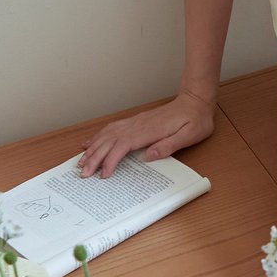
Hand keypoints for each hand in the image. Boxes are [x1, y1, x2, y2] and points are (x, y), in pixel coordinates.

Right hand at [75, 91, 215, 179]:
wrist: (195, 101)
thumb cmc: (195, 120)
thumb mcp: (189, 135)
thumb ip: (169, 145)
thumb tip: (148, 156)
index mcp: (150, 130)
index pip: (123, 146)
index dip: (110, 160)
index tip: (103, 174)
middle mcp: (138, 125)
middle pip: (110, 141)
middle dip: (94, 157)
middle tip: (83, 173)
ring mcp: (135, 122)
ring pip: (108, 135)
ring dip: (93, 148)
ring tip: (81, 161)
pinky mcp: (136, 122)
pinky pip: (112, 128)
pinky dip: (99, 136)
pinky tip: (91, 142)